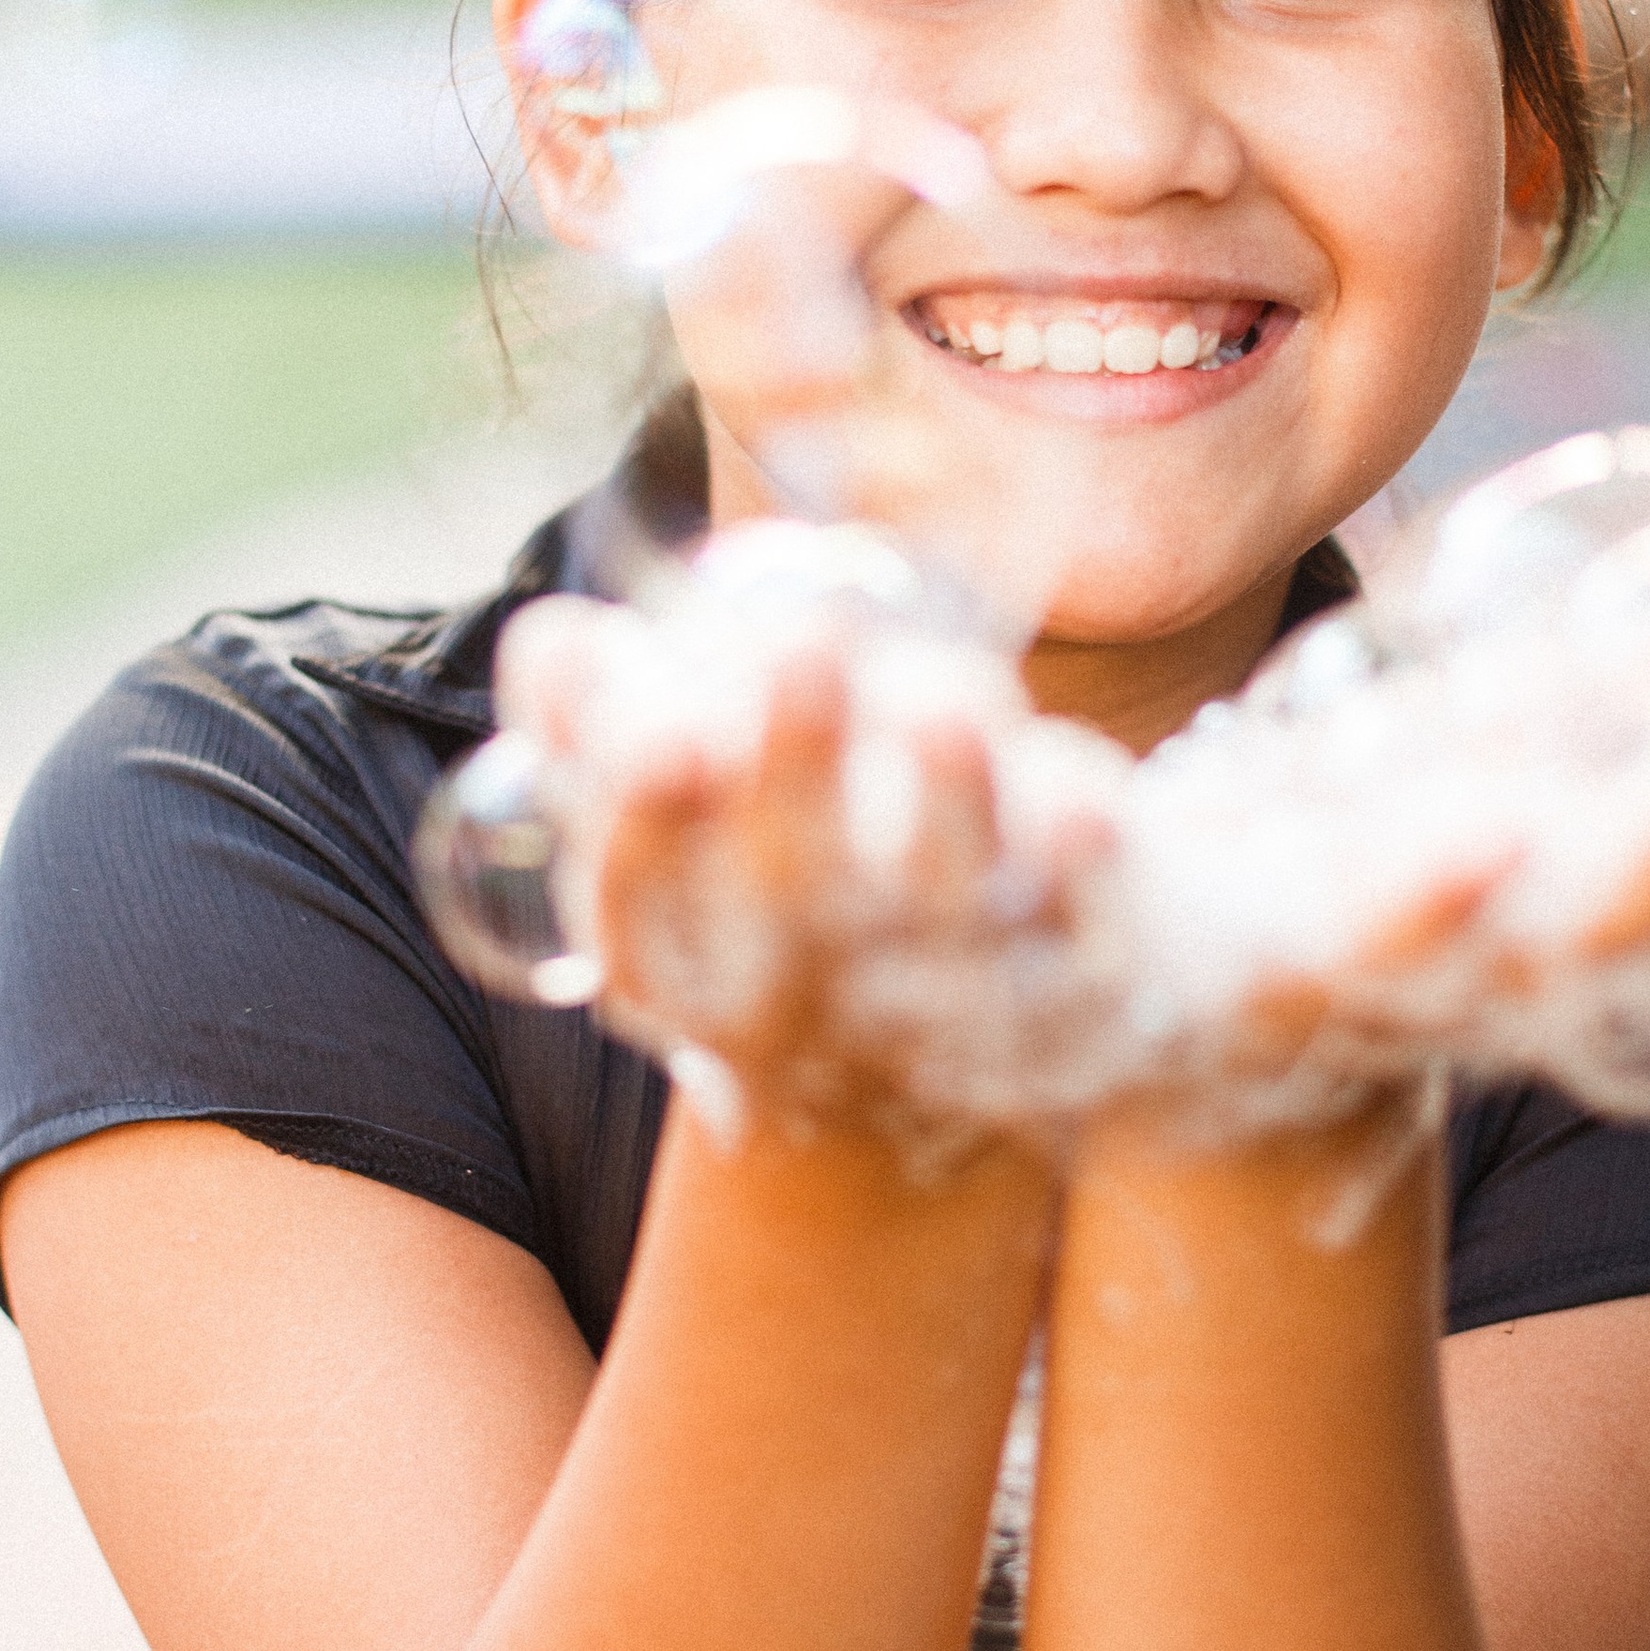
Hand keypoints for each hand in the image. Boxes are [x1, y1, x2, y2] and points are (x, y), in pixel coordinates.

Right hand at [502, 597, 1125, 1140]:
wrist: (1043, 1008)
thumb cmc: (826, 877)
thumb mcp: (700, 827)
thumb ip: (608, 734)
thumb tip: (560, 642)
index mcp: (700, 981)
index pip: (638, 921)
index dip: (642, 827)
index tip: (664, 729)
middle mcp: (820, 1012)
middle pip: (794, 898)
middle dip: (796, 767)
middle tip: (802, 637)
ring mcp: (960, 1010)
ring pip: (945, 899)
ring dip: (945, 791)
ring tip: (945, 692)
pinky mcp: (1090, 989)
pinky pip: (1084, 918)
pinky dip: (1075, 835)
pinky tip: (1065, 772)